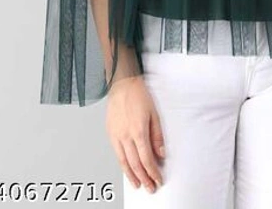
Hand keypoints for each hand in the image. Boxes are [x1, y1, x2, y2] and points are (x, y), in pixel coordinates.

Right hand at [106, 76, 164, 191]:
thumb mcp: (155, 114)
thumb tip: (160, 153)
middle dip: (144, 178)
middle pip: (135, 164)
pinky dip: (122, 165)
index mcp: (138, 131)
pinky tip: (127, 169)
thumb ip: (157, 136)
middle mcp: (125, 136)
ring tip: (138, 184)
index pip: (146, 159)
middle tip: (150, 187)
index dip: (153, 172)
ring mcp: (116, 135)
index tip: (158, 179)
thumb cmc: (139, 95)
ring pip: (124, 161)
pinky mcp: (110, 133)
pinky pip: (117, 154)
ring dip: (131, 175)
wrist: (122, 84)